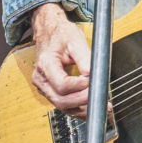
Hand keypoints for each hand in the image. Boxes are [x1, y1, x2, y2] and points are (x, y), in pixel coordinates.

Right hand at [30, 2, 92, 116]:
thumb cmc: (62, 35)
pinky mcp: (49, 91)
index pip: (62, 85)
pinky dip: (77, 109)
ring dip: (82, 108)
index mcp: (46, 64)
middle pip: (61, 100)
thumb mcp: (77, 42)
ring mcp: (43, 87)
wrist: (50, 33)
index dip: (80, 86)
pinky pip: (63, 105)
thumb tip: (95, 76)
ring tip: (100, 105)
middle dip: (83, 100)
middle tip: (100, 96)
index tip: (92, 81)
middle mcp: (41, 78)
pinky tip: (90, 108)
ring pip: (62, 106)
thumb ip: (86, 60)